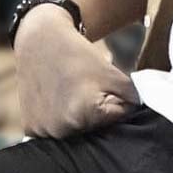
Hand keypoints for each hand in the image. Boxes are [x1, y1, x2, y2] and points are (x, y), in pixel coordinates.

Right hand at [14, 4, 139, 137]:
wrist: (40, 41)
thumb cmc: (77, 54)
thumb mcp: (111, 72)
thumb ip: (132, 94)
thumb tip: (142, 110)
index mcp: (83, 115)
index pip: (115, 118)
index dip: (116, 100)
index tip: (105, 86)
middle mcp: (61, 129)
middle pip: (94, 128)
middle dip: (97, 111)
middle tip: (87, 86)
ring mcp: (43, 131)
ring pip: (74, 130)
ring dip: (77, 117)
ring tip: (71, 91)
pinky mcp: (30, 129)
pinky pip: (54, 130)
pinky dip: (58, 118)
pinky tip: (57, 98)